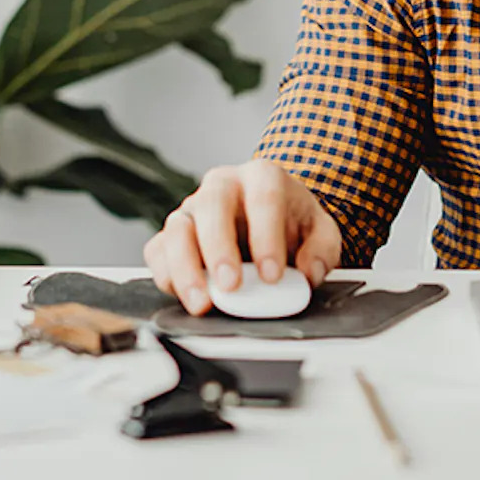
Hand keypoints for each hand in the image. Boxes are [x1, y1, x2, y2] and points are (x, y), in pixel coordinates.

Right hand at [143, 159, 342, 315]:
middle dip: (220, 249)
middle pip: (212, 206)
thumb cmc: (292, 223)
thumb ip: (322, 250)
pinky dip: (166, 276)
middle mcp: (223, 186)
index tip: (272, 275)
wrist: (270, 221)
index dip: (267, 237)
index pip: (264, 198)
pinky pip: (158, 251)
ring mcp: (193, 208)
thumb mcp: (320, 232)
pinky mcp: (172, 234)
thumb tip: (308, 273)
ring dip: (186, 269)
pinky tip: (185, 296)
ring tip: (203, 302)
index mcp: (263, 176)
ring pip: (177, 230)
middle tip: (231, 285)